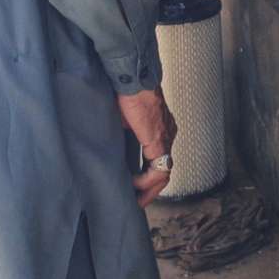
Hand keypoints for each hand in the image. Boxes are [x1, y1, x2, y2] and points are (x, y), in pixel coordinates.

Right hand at [119, 87, 177, 208]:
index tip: (135, 186)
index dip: (149, 175)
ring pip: (164, 172)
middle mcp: (168, 132)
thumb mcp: (124, 118)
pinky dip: (146, 182)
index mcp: (161, 126)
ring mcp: (165, 137)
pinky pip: (158, 170)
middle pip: (164, 168)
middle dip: (151, 188)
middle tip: (137, 200)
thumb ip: (123, 134)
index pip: (160, 157)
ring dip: (150, 189)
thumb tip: (111, 148)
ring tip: (136, 200)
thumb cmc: (124, 91)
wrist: (130, 78)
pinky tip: (133, 186)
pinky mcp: (157, 139)